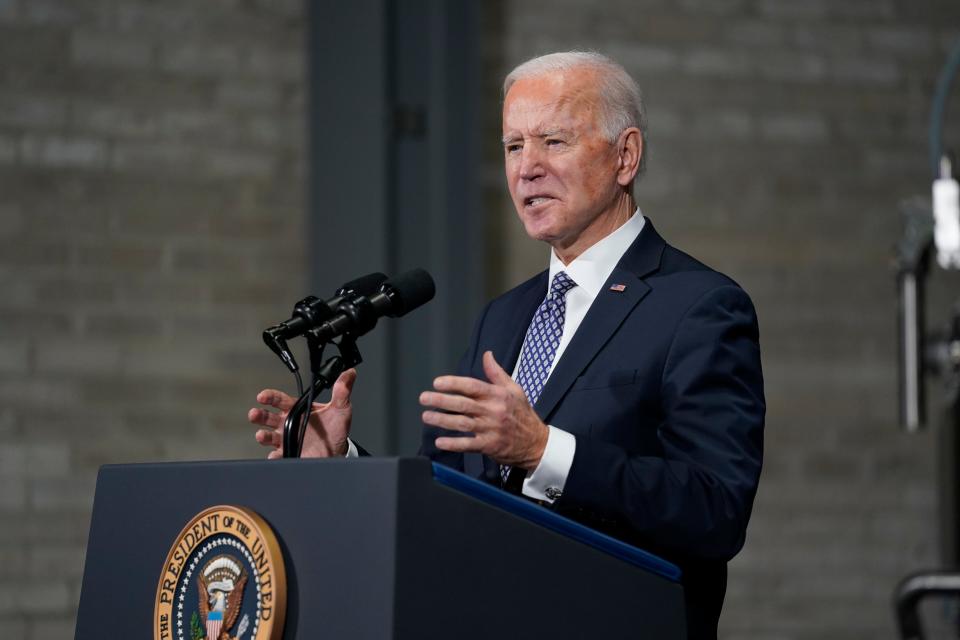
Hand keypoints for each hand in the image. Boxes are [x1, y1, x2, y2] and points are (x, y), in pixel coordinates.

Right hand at [248, 369, 356, 458]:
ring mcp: (288, 439)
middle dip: (259, 415)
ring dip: (263, 436)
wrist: (338, 451)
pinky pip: (278, 455)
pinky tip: (276, 455)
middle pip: (268, 418)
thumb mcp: (341, 408)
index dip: (270, 397)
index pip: (280, 400)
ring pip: (268, 436)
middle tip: (255, 414)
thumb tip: (350, 373)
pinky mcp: (290, 453)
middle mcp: (289, 424)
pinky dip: (275, 456)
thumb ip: (342, 391)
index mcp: (298, 410)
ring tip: (262, 435)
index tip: (263, 396)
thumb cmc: (336, 429)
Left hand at [419, 351, 547, 469]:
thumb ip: (496, 373)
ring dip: (443, 420)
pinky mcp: (489, 445)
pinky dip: (454, 443)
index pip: (472, 386)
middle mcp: (493, 411)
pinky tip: (440, 441)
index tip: (437, 383)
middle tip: (424, 398)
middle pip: (463, 404)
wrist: (536, 442)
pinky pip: (469, 444)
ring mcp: (491, 429)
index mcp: (497, 395)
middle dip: (441, 400)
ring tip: (427, 416)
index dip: (453, 383)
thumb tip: (487, 354)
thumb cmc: (523, 414)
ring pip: (462, 423)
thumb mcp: (514, 389)